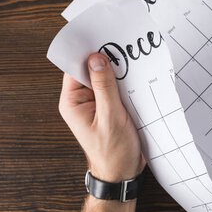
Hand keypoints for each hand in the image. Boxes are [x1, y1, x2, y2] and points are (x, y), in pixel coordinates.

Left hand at [59, 53, 144, 181]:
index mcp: (73, 103)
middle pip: (91, 71)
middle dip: (107, 60)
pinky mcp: (110, 107)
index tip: (103, 39)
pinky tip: (138, 77)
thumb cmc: (113, 151)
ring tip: (134, 61)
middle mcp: (82, 101)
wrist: (123, 173)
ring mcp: (97, 104)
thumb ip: (104, 87)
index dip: (88, 53)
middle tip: (124, 47)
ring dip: (119, 72)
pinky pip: (116, 88)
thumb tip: (97, 59)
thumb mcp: (110, 116)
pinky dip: (126, 83)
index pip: (76, 69)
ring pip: (106, 78)